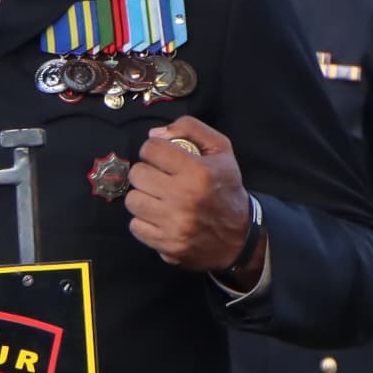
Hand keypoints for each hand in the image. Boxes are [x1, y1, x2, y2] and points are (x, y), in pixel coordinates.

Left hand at [125, 116, 255, 278]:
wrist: (239, 236)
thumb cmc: (226, 188)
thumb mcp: (221, 149)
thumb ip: (190, 129)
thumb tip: (154, 134)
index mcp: (198, 171)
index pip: (151, 148)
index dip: (154, 150)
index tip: (161, 157)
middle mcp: (184, 197)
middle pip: (137, 174)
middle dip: (146, 172)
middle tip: (159, 178)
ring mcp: (174, 223)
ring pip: (132, 200)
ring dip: (143, 196)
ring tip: (158, 198)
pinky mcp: (167, 244)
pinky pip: (135, 226)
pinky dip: (144, 221)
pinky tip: (159, 217)